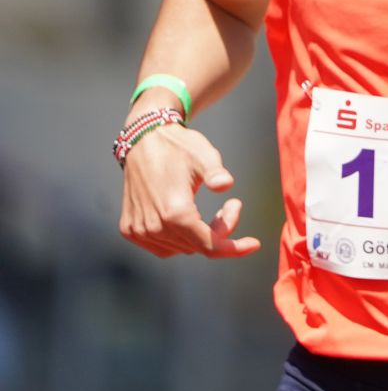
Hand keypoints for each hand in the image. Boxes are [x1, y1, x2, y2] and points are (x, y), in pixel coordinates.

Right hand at [119, 124, 260, 258]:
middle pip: (198, 246)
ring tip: (215, 209)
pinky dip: (181, 239)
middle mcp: (154, 227)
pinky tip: (191, 219)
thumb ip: (216, 172)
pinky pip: (163, 247)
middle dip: (221, 230)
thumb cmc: (179, 147)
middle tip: (233, 204)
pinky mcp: (130, 230)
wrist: (144, 141)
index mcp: (174, 212)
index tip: (255, 243)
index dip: (234, 248)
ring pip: (182, 249)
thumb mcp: (204, 156)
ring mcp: (139, 231)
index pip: (210, 246)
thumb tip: (226, 184)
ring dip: (201, 235)